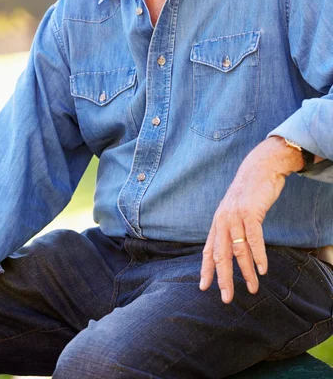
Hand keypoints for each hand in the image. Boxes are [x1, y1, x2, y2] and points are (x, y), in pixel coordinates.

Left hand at [199, 137, 303, 303]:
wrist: (260, 168)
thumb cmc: (249, 192)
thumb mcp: (235, 210)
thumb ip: (231, 228)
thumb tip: (231, 248)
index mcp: (218, 222)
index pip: (208, 250)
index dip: (206, 270)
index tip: (204, 287)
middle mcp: (223, 220)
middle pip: (220, 255)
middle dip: (223, 278)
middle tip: (226, 298)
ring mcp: (235, 216)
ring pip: (238, 250)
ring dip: (246, 272)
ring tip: (252, 288)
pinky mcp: (250, 212)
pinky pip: (253, 239)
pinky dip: (258, 255)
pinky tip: (262, 269)